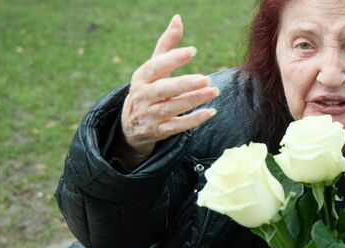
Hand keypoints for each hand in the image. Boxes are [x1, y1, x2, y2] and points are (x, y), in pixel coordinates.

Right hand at [115, 15, 218, 165]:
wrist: (131, 125)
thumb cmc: (148, 88)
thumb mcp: (153, 68)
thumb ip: (167, 45)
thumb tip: (178, 18)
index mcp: (142, 77)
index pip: (156, 66)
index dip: (173, 59)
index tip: (193, 50)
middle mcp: (144, 96)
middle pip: (163, 89)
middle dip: (184, 84)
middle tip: (207, 78)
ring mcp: (150, 115)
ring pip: (171, 108)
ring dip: (193, 100)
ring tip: (213, 91)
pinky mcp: (159, 131)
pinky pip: (176, 127)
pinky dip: (193, 120)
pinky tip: (210, 112)